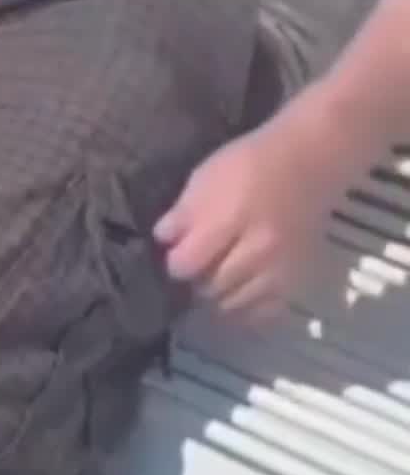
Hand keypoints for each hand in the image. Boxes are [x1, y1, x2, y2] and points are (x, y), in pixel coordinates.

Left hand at [153, 101, 355, 321]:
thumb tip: (164, 240)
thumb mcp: (207, 175)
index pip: (187, 263)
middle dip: (194, 281)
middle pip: (209, 289)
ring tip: (213, 280)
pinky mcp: (298, 279)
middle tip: (193, 268)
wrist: (310, 161)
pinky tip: (237, 293)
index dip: (174, 262)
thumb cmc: (252, 162)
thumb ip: (184, 212)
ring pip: (236, 305)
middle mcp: (259, 250)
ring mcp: (282, 269)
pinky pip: (266, 312)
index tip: (174, 253)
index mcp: (232, 218)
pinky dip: (247, 309)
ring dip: (217, 298)